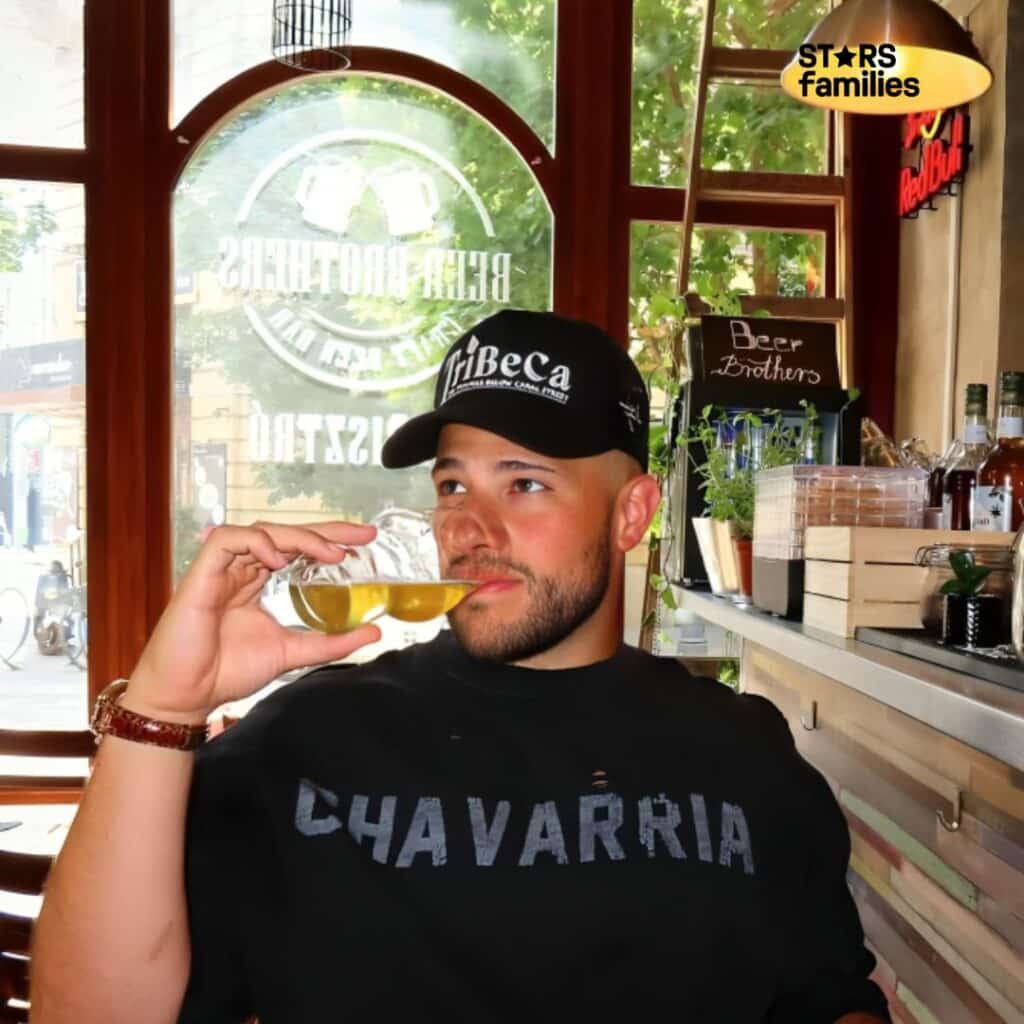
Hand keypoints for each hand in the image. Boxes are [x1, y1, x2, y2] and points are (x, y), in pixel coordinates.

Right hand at [124, 521, 380, 721]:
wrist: (186, 696)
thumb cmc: (227, 672)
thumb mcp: (293, 653)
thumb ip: (332, 642)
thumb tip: (375, 630)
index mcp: (256, 581)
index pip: (297, 548)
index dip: (329, 539)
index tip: (365, 541)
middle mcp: (240, 569)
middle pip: (285, 533)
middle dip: (325, 530)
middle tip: (362, 535)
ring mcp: (221, 569)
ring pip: (261, 531)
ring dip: (299, 537)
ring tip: (329, 553)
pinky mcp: (201, 574)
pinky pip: (227, 540)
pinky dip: (255, 542)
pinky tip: (277, 559)